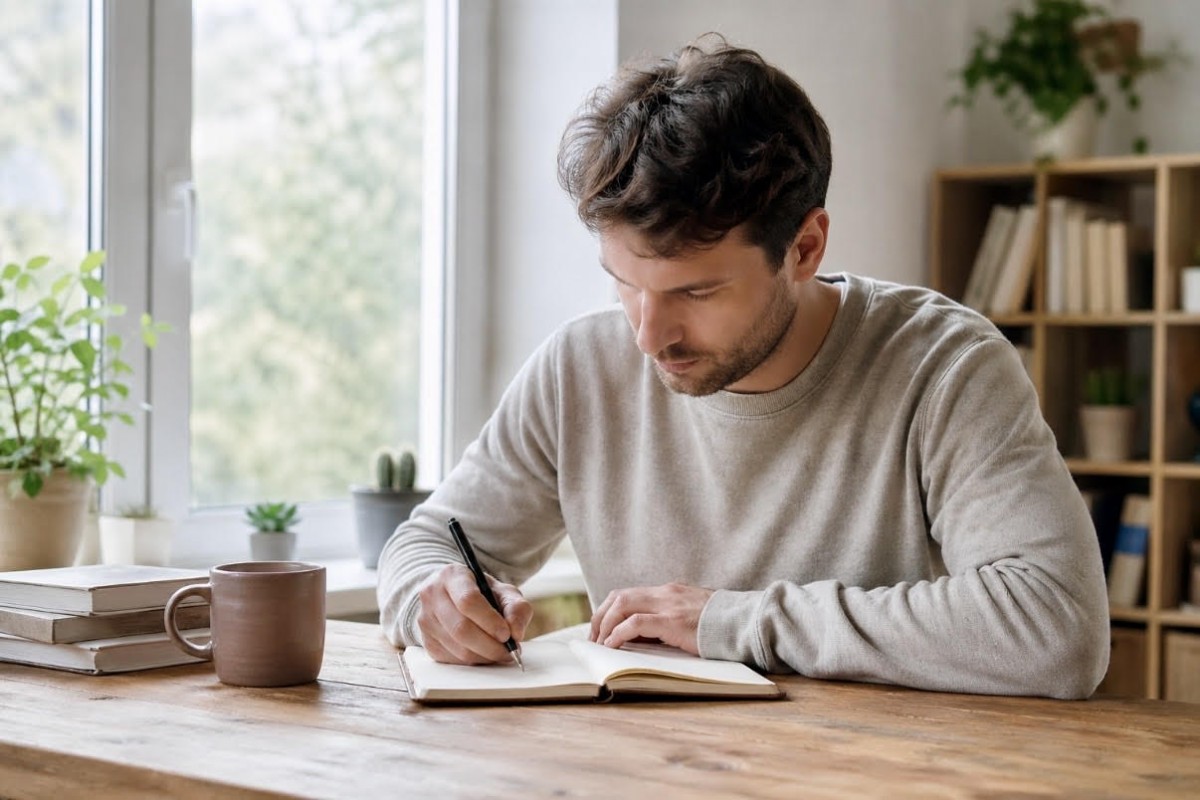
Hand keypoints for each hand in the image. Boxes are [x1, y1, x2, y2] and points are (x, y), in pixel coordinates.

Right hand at [416, 564, 532, 664]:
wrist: (453, 597)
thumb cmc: (482, 593)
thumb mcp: (503, 591)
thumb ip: (516, 608)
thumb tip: (516, 633)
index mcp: (451, 575)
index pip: (468, 601)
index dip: (489, 621)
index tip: (507, 634)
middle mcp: (432, 596)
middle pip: (461, 628)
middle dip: (490, 645)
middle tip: (509, 651)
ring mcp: (426, 620)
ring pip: (457, 648)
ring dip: (485, 656)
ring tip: (501, 653)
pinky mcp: (427, 642)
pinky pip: (453, 660)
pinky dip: (474, 661)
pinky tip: (485, 654)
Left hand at [589, 582, 713, 653]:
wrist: (745, 622)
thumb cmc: (723, 625)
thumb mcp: (693, 616)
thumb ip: (672, 619)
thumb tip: (647, 636)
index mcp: (670, 592)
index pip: (629, 593)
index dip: (610, 610)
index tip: (602, 629)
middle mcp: (665, 593)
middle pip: (619, 596)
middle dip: (600, 616)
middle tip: (593, 638)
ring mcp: (668, 605)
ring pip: (622, 605)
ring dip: (604, 625)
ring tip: (599, 644)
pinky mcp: (671, 621)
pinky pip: (634, 623)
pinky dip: (618, 634)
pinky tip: (611, 645)